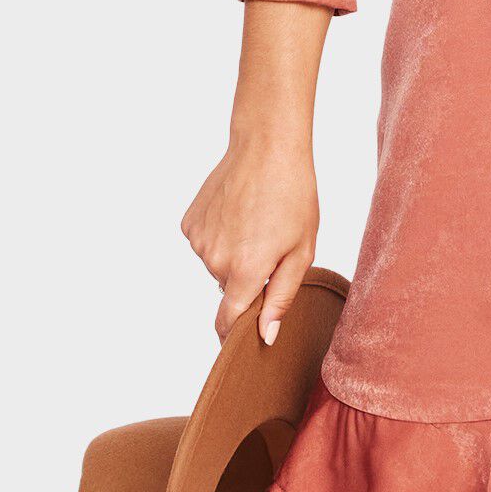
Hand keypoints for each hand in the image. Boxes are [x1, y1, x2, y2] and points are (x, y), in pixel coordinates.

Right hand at [180, 134, 320, 344]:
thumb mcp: (301, 251)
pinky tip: (236, 213)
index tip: (240, 343)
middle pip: (229, 289)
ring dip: (234, 255)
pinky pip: (206, 243)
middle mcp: (215, 260)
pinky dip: (219, 236)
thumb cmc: (294, 197)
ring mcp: (198, 241)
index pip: (228, 322)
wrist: (266, 148)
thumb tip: (266, 335)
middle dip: (248, 279)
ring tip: (256, 223)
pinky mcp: (189, 223)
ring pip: (217, 265)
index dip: (233, 336)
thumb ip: (281, 297)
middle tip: (272, 247)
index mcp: (245, 271)